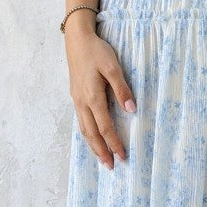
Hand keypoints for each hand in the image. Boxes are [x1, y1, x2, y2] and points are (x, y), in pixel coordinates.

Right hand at [64, 28, 135, 169]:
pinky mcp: (75, 96)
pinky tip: (92, 138)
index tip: (123, 156)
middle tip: (110, 167)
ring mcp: (77, 100)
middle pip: (91, 134)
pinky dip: (87, 134)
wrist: (77, 40)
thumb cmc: (96, 52)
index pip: (105, 127)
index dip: (114, 143)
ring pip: (84, 129)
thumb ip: (122, 89)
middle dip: (101, 151)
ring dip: (93, 145)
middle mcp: (82, 102)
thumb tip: (131, 110)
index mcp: (92, 97)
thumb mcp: (113, 67)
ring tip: (101, 158)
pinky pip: (81, 121)